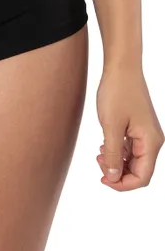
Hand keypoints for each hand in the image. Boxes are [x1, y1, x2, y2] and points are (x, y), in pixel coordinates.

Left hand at [96, 63, 163, 190]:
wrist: (121, 66)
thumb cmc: (117, 92)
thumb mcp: (111, 126)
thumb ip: (112, 155)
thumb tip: (112, 178)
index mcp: (151, 142)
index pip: (142, 177)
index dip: (123, 184)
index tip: (103, 180)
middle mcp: (152, 140)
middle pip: (138, 170)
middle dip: (118, 173)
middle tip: (98, 163)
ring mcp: (146, 133)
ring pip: (133, 160)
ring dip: (116, 162)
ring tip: (99, 152)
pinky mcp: (138, 126)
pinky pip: (130, 148)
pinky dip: (118, 151)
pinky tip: (104, 145)